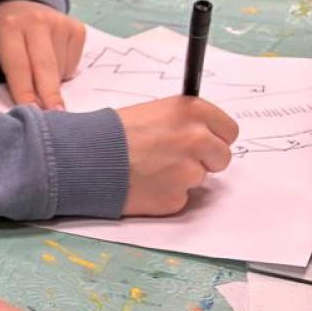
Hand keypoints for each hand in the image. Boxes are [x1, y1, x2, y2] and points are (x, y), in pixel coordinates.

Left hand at [0, 0, 84, 108]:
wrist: (20, 3)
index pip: (18, 65)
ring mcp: (60, 23)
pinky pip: (73, 63)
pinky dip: (63, 73)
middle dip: (49, 94)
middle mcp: (36, 22)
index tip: (32, 112)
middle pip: (45, 67)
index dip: (25, 91)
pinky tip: (51, 65)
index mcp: (8, 27)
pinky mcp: (76, 29)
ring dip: (52, 85)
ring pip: (60, 68)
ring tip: (38, 80)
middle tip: (54, 116)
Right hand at [119, 97, 237, 213]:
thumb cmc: (111, 133)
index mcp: (193, 111)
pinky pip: (180, 199)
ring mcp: (188, 171)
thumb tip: (205, 137)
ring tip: (150, 170)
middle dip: (204, 161)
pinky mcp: (175, 198)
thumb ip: (184, 123)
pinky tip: (144, 185)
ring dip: (181, 178)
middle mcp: (196, 139)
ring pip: (200, 180)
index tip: (201, 143)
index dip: (213, 138)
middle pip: (222, 157)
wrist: (82, 157)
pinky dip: (165, 195)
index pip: (229, 130)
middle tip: (175, 160)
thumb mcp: (154, 112)